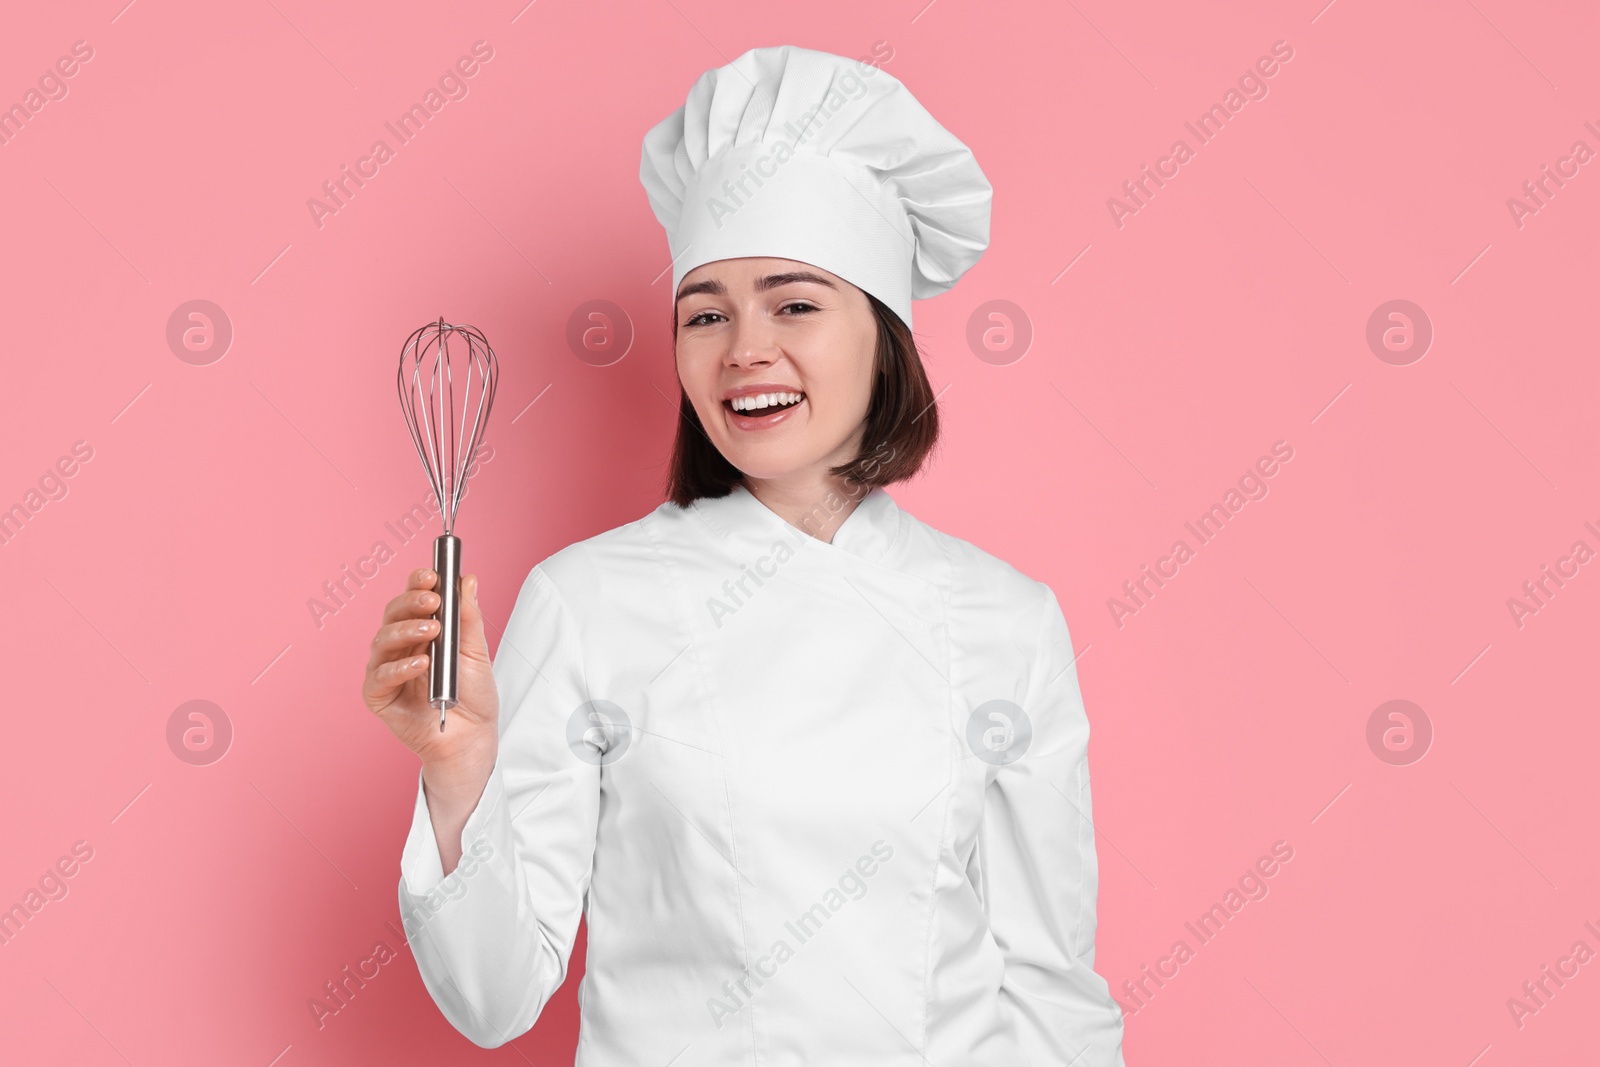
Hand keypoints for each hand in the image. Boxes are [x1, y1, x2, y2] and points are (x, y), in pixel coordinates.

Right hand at [362, 567, 498, 780]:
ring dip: (406, 630)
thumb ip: (468, 618)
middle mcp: (400, 647)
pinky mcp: (378, 696)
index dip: (418, 584)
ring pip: (383, 640)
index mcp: (421, 631)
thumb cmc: (472, 697)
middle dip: (411, 602)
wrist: (472, 738)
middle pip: (393, 614)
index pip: (412, 600)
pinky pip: (380, 676)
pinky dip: (400, 668)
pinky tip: (421, 664)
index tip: (432, 574)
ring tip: (432, 630)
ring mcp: (386, 670)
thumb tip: (467, 580)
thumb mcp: (476, 652)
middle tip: (433, 600)